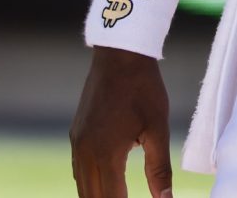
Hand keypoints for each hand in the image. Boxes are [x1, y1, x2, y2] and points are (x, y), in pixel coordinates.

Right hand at [70, 48, 172, 196]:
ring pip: (82, 187)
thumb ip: (159, 169)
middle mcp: (85, 153)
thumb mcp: (157, 129)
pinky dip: (90, 184)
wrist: (120, 54)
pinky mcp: (76, 134)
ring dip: (98, 197)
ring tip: (118, 197)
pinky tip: (104, 186)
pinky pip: (78, 170)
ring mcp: (77, 143)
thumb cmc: (143, 88)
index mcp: (105, 154)